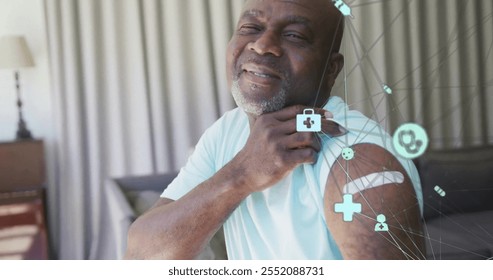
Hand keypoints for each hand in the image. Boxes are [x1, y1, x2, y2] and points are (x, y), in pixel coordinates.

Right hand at [230, 105, 345, 193]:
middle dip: (327, 126)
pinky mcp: (281, 160)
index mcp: (269, 119)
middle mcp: (272, 129)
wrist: (242, 173)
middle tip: (339, 131)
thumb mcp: (263, 131)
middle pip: (307, 121)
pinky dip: (313, 157)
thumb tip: (310, 118)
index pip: (298, 110)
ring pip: (309, 137)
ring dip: (317, 144)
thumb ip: (280, 123)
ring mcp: (276, 145)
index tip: (330, 115)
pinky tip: (309, 160)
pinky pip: (307, 155)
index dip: (317, 111)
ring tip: (315, 150)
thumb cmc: (257, 153)